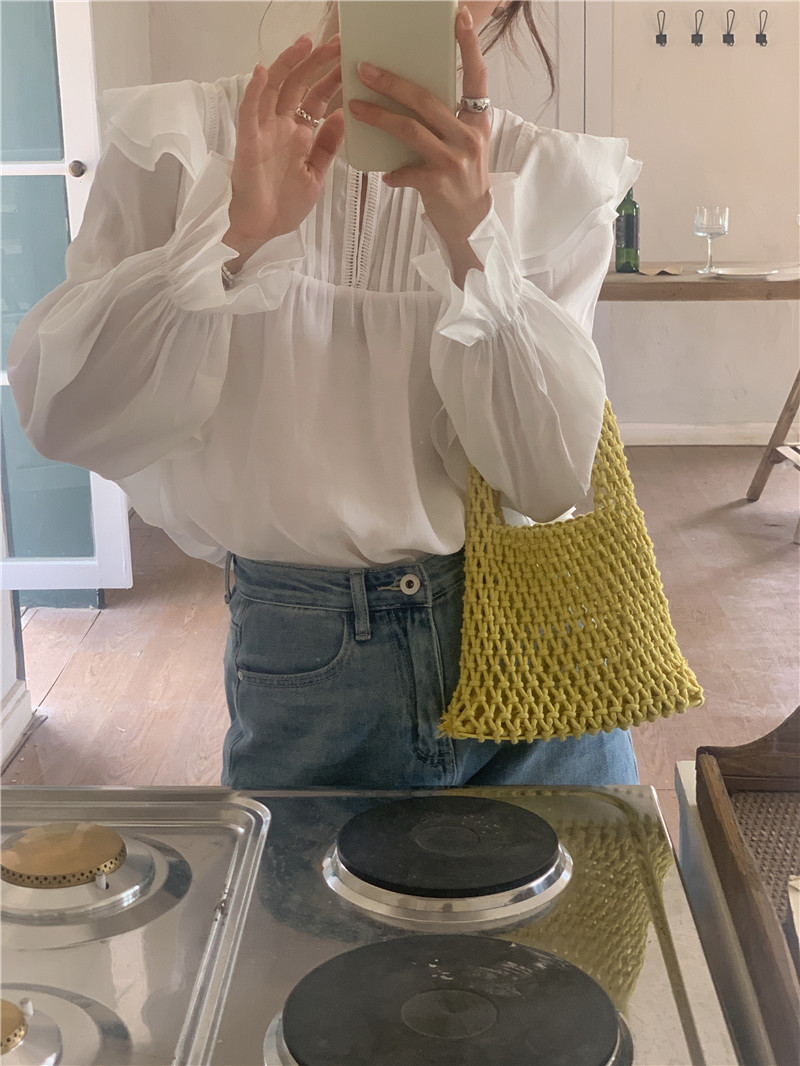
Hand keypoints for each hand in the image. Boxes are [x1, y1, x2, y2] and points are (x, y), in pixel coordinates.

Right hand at [224, 35, 343, 268]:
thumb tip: (344, 114)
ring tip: (305, 43)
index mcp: (300, 134)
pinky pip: (248, 112)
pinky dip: (253, 91)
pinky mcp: (247, 142)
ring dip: (287, 65)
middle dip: (317, 62)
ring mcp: (264, 131)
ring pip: (273, 89)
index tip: (350, 59)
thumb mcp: (316, 175)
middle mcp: (282, 126)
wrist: (262, 229)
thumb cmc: (285, 205)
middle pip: (298, 84)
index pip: (317, 97)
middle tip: (337, 41)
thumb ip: (327, 146)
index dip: (332, 77)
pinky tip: (260, 71)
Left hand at [348, 5, 490, 284]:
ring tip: (354, 107)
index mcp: (477, 121)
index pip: (476, 76)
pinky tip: (385, 175)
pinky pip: (405, 170)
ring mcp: (455, 160)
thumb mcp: (464, 146)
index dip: (468, 45)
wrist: (472, 226)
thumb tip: (410, 96)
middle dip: (392, 82)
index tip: (457, 15)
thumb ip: (446, 122)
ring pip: (411, 129)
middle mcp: (470, 136)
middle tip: (364, 68)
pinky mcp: (439, 183)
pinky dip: (392, 172)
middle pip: (427, 100)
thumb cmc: (462, 181)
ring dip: (379, 117)